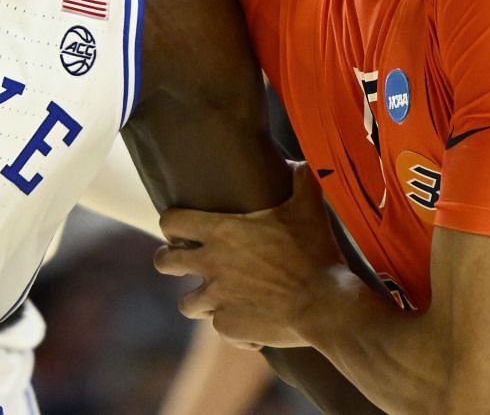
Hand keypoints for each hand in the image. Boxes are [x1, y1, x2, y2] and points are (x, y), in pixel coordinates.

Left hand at [153, 162, 339, 348]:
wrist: (326, 305)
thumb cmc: (316, 253)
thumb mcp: (310, 207)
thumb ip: (302, 179)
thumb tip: (301, 162)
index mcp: (221, 232)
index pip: (172, 222)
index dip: (172, 225)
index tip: (178, 230)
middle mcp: (211, 265)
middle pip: (164, 263)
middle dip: (169, 261)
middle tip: (182, 262)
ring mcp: (217, 299)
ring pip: (186, 304)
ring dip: (199, 300)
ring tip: (217, 298)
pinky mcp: (228, 327)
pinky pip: (221, 328)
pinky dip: (234, 328)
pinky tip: (252, 325)